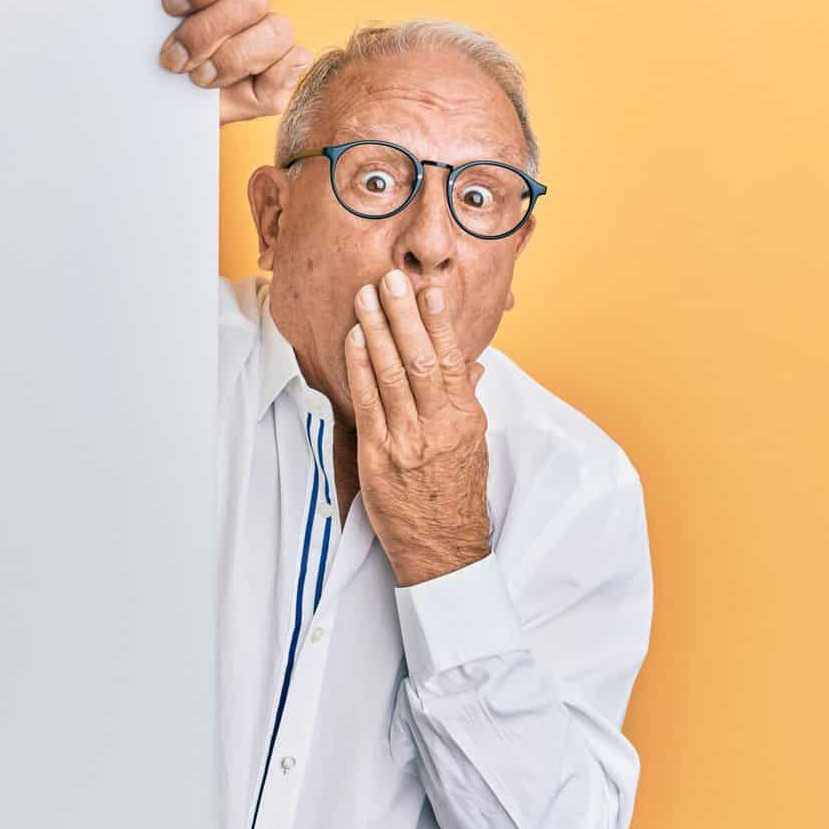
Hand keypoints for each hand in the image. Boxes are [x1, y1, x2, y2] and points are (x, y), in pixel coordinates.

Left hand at [157, 0, 311, 124]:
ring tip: (194, 73)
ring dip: (229, 53)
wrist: (166, 114)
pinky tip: (244, 81)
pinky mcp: (284, 64)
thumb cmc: (157, 71)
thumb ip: (150, 12)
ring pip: (271, 21)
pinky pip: (292, 58)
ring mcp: (268, 25)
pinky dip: (269, 71)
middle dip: (207, 16)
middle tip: (173, 47)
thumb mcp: (142, 41)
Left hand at [344, 270, 493, 587]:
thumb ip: (469, 401)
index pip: (453, 360)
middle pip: (420, 360)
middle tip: (390, 279)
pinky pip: (368, 403)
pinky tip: (354, 339)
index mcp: (466, 420)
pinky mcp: (379, 456)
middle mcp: (439, 427)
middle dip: (403, 316)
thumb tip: (473, 366)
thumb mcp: (475, 446)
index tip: (428, 292)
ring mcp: (407, 441)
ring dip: (376, 331)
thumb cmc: (457, 496)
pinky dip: (359, 367)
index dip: (439, 323)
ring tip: (366, 297)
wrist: (442, 549)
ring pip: (391, 375)